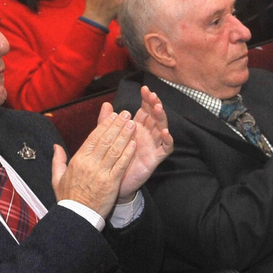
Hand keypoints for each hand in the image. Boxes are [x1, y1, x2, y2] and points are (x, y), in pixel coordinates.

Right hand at [52, 105, 137, 218]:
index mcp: (77, 160)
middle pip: (105, 140)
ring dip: (125, 135)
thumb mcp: (57, 178)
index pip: (93, 137)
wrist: (77, 216)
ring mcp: (101, 173)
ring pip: (114, 150)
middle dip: (117, 125)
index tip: (113, 116)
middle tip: (126, 114)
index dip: (104, 125)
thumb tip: (55, 146)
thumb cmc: (68, 198)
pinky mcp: (111, 183)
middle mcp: (89, 164)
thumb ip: (57, 160)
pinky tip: (134, 144)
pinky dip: (128, 153)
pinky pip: (121, 165)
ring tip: (132, 124)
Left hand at [117, 86, 172, 201]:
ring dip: (161, 118)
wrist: (113, 183)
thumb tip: (105, 104)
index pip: (144, 110)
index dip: (146, 100)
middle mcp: (147, 135)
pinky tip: (165, 132)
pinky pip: (165, 148)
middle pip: (155, 117)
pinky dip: (167, 140)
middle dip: (154, 105)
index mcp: (137, 128)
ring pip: (162, 128)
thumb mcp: (108, 138)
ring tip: (158, 108)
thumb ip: (106, 122)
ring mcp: (153, 146)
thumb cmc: (112, 159)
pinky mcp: (155, 158)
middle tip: (152, 96)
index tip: (144, 89)